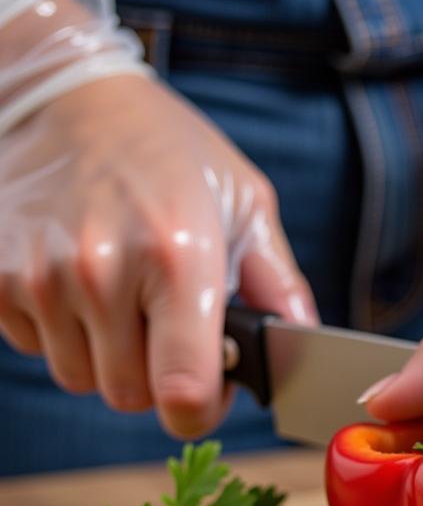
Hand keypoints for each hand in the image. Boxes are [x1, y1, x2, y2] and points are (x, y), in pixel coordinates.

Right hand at [0, 72, 316, 435]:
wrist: (67, 95)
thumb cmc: (170, 151)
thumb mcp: (245, 203)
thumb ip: (279, 285)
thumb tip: (304, 345)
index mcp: (177, 257)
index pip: (182, 390)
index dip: (201, 410)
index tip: (207, 394)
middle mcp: (101, 271)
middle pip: (131, 395)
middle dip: (157, 375)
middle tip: (168, 324)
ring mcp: (39, 275)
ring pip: (81, 378)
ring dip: (108, 356)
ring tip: (125, 296)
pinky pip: (35, 349)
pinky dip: (62, 332)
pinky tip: (81, 285)